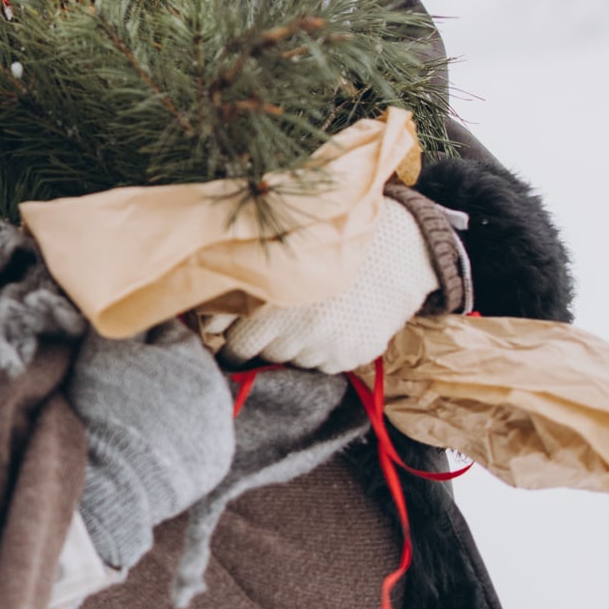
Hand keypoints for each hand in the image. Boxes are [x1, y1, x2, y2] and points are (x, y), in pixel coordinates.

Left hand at [217, 199, 438, 373]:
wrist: (398, 247)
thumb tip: (210, 321)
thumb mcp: (280, 254)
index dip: (227, 343)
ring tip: (305, 319)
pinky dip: (322, 352)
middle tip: (266, 326)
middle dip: (257, 343)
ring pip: (291, 362)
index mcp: (270, 301)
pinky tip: (331, 325)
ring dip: (291, 347)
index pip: (232, 343)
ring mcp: (326, 346)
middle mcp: (296, 329)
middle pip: (260, 355)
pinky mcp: (352, 355)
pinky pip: (324, 366)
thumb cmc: (328, 242)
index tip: (226, 341)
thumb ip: (243, 285)